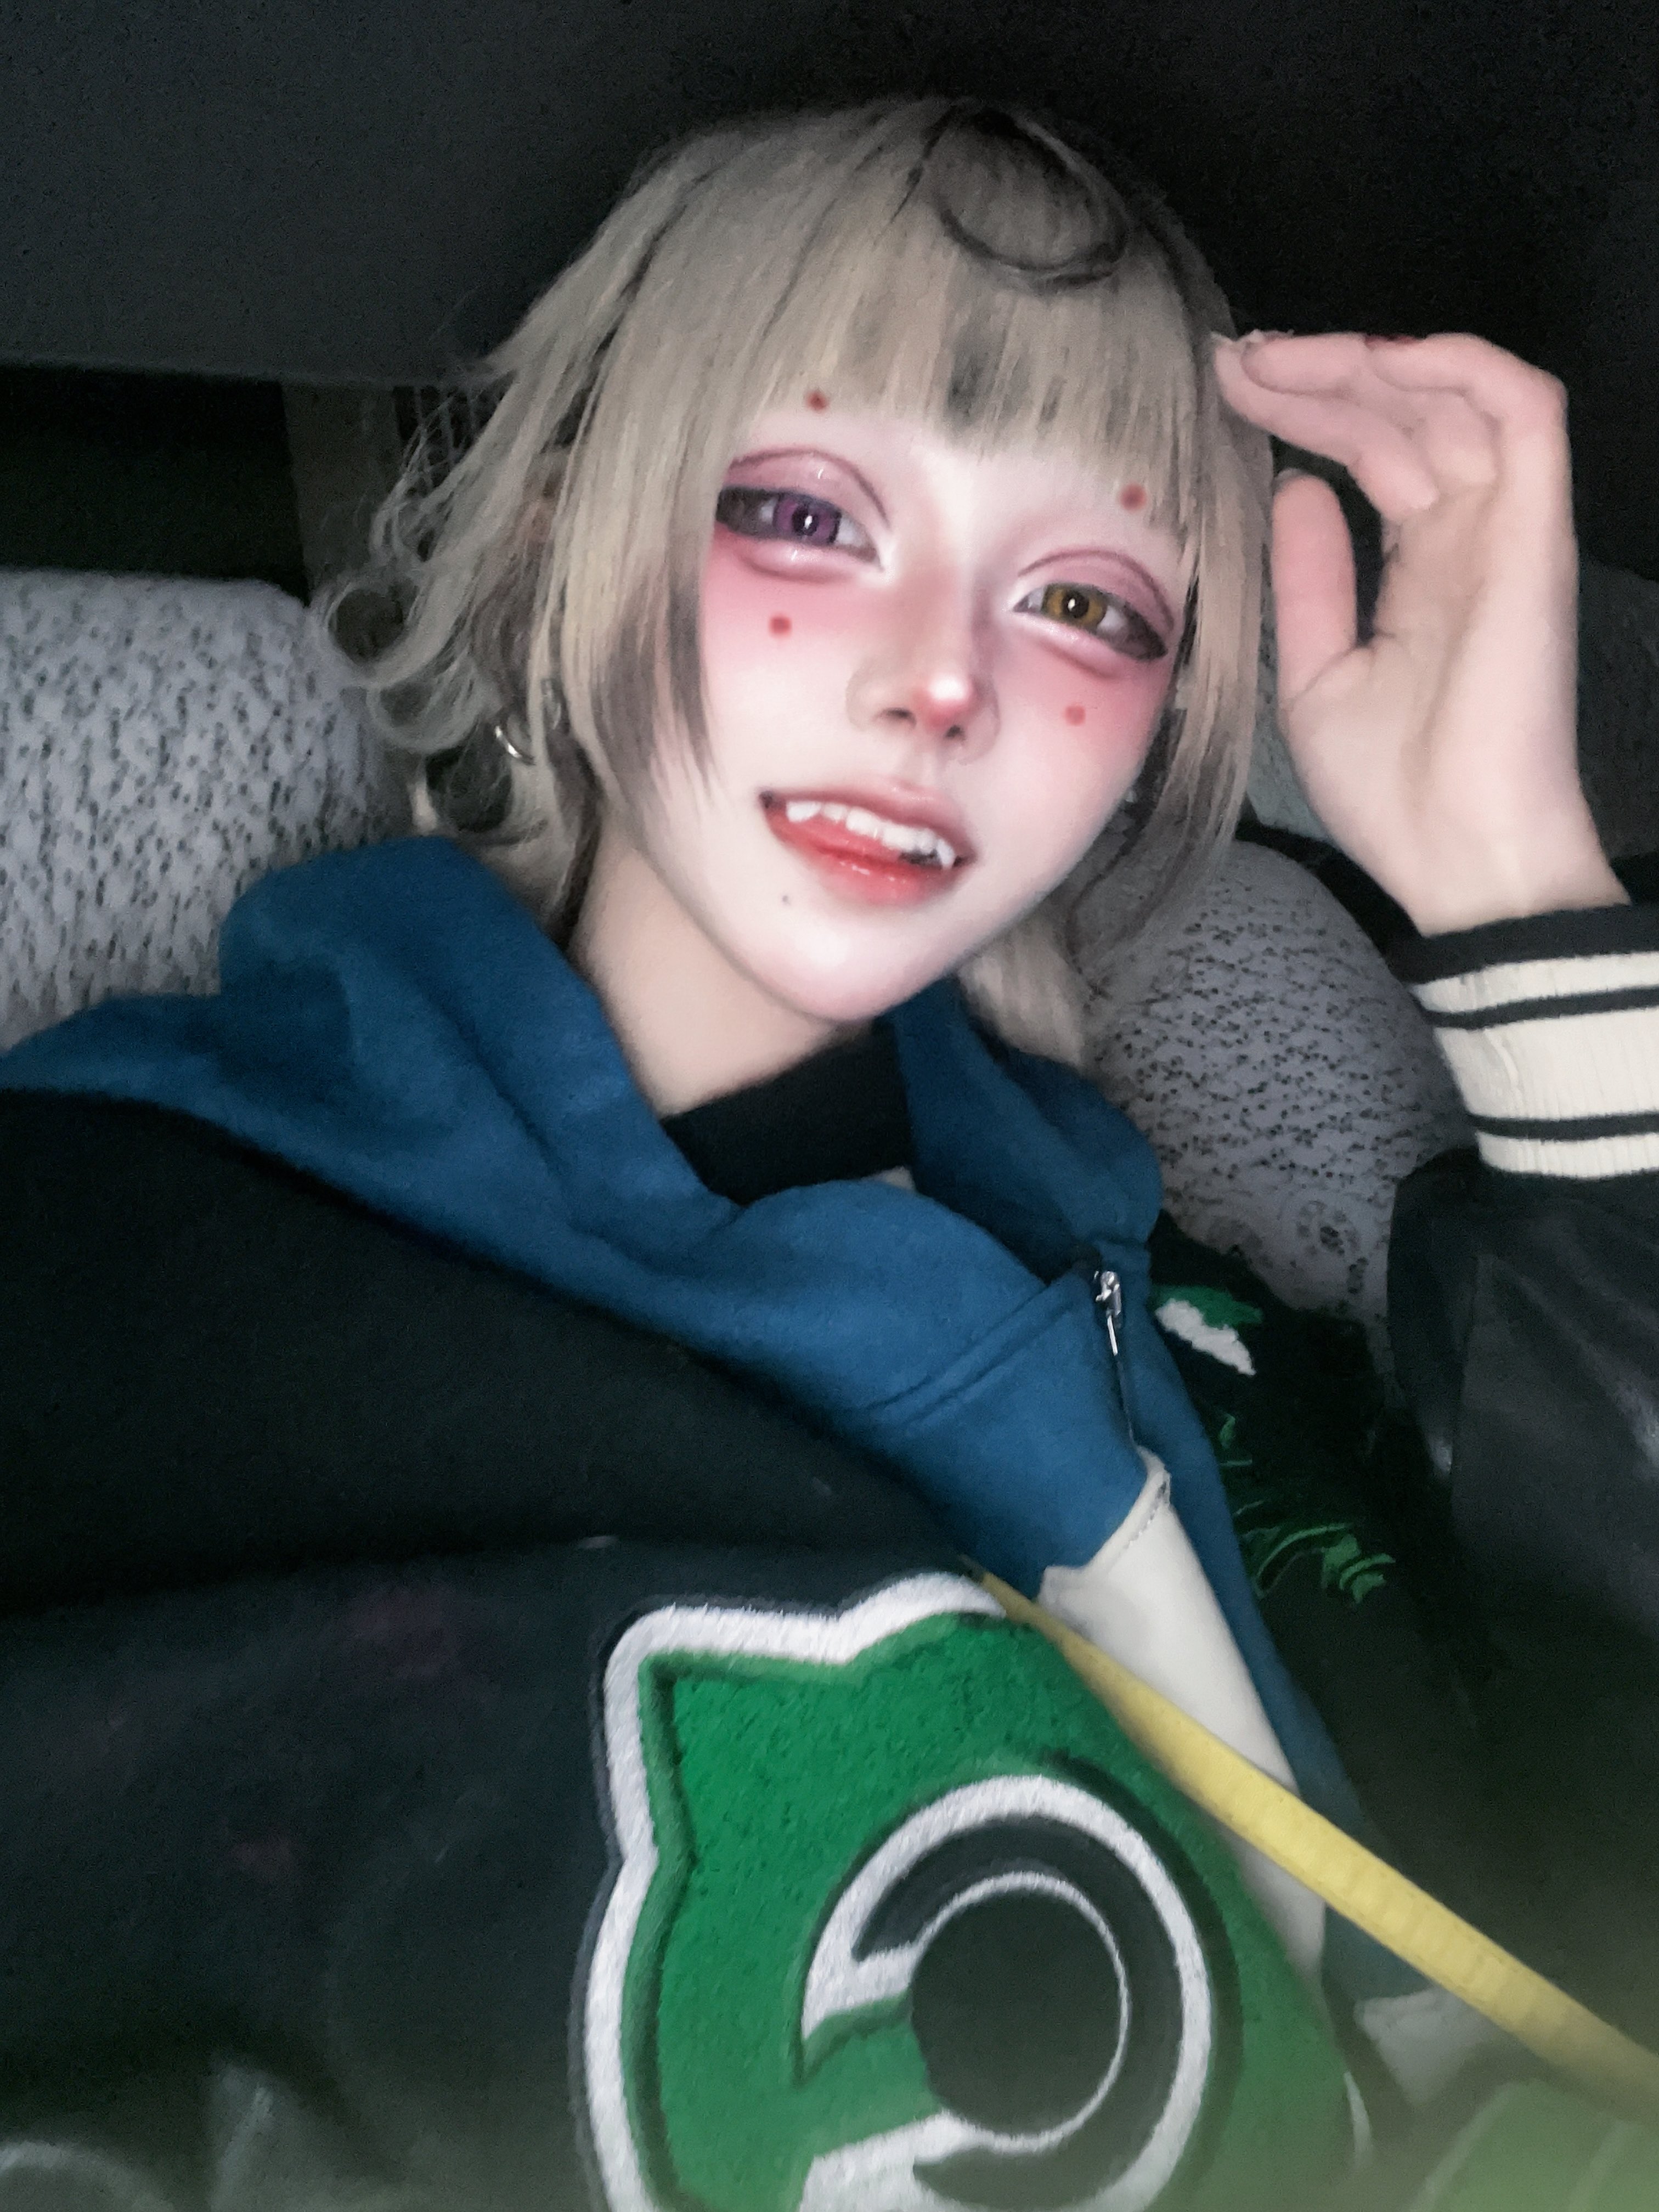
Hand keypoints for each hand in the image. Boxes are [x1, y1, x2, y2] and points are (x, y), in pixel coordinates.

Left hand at [1212, 330, 1627, 934]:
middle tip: (1234, 361)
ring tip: (1278, 357)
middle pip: (1400, 416)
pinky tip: (1374, 355)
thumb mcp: (1316, 674)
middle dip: (1316, 375)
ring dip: (1367, 361)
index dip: (1303, 411)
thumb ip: (1310, 578)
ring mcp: (1504, 529)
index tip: (1227, 389)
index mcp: (1422, 572)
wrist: (1455, 853)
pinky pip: (1524, 408)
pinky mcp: (1535, 531)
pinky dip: (1457, 362)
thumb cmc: (1392, 791)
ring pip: (1451, 395)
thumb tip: (1294, 487)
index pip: (1369, 456)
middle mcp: (1467, 538)